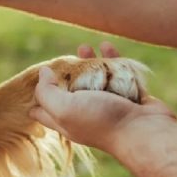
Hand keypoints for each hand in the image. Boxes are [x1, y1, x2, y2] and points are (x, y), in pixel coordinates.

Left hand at [30, 42, 176, 153]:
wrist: (144, 130)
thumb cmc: (102, 120)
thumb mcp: (64, 108)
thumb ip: (47, 92)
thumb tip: (43, 73)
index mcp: (67, 121)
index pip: (44, 112)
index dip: (36, 97)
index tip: (32, 79)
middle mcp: (86, 114)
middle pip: (70, 92)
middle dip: (65, 74)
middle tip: (62, 59)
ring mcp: (109, 105)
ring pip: (96, 80)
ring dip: (89, 62)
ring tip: (84, 47)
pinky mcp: (129, 95)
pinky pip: (119, 74)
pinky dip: (113, 59)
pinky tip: (107, 46)